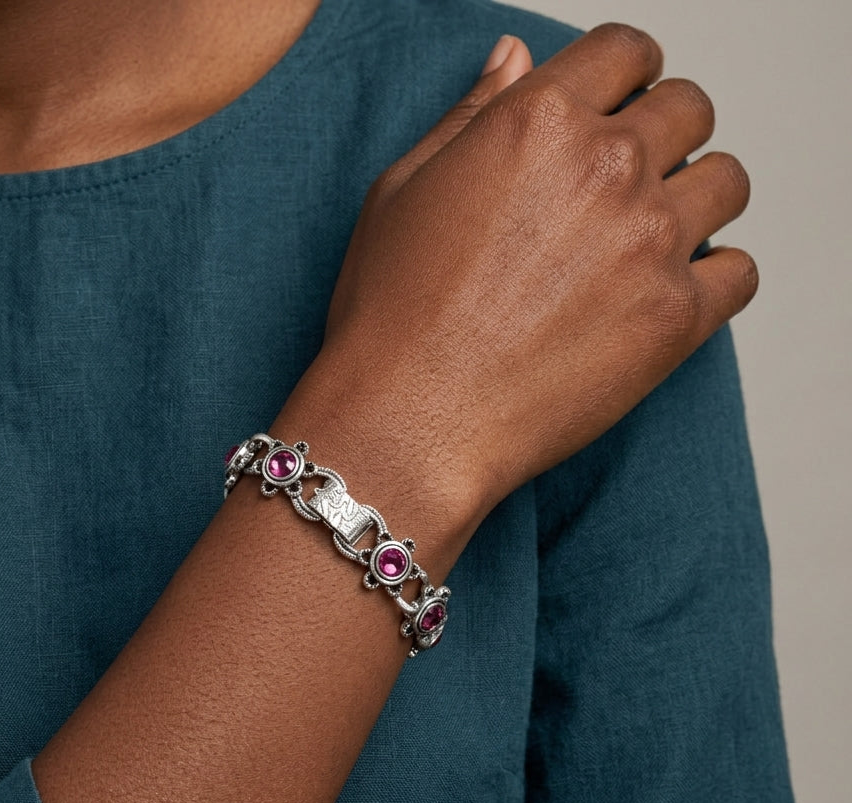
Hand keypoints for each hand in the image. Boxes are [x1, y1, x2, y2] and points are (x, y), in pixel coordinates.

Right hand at [279, 22, 755, 536]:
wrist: (408, 420)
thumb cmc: (390, 316)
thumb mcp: (402, 190)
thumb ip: (471, 115)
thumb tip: (517, 57)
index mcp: (538, 122)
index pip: (627, 53)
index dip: (629, 74)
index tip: (624, 102)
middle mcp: (607, 167)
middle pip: (689, 109)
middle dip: (664, 133)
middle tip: (628, 182)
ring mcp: (650, 243)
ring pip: (726, 182)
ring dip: (695, 199)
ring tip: (650, 240)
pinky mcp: (676, 318)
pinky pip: (741, 271)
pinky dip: (715, 277)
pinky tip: (669, 293)